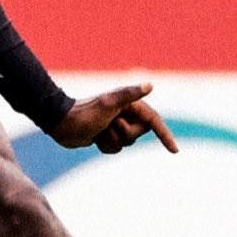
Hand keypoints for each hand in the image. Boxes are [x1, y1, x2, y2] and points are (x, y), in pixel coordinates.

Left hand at [46, 82, 179, 154]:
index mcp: (129, 105)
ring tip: (99, 132)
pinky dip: (106, 147)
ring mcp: (116, 124)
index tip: (174, 150)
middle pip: (138, 135)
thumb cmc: (85, 112)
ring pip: (126, 144)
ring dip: (112, 142)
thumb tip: (149, 85)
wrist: (62, 123)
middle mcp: (125, 113)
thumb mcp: (109, 103)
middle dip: (124, 135)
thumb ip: (129, 94)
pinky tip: (95, 139)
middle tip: (110, 125)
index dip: (165, 135)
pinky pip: (115, 149)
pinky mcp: (106, 135)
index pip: (154, 121)